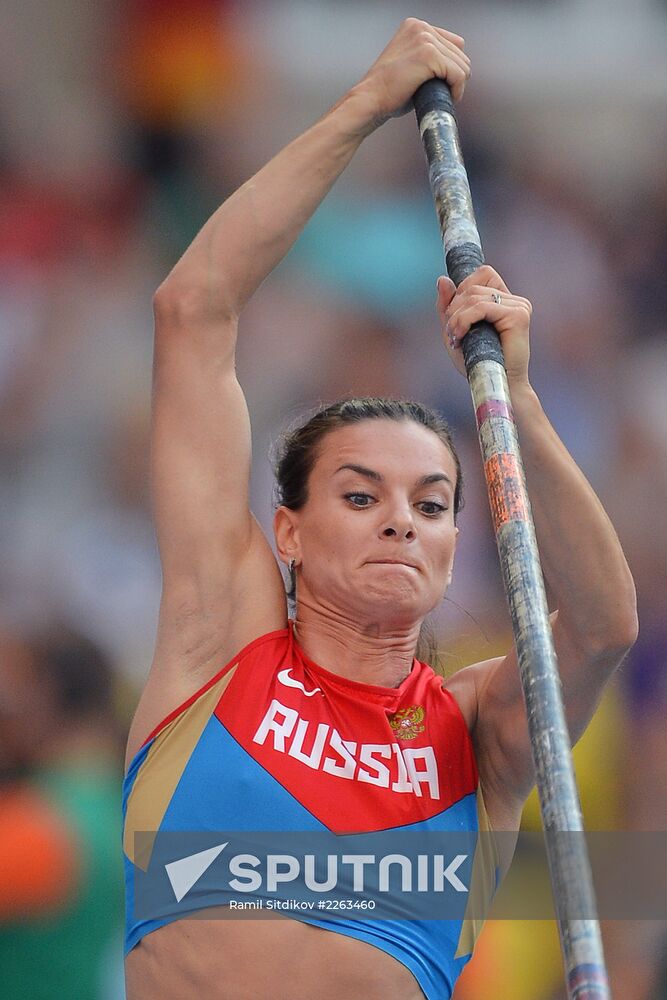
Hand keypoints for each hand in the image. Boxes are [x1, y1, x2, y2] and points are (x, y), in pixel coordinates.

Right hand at [355, 18, 469, 127]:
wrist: (371, 100)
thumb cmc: (386, 90)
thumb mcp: (408, 63)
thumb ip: (427, 58)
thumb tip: (452, 67)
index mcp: (415, 26)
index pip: (453, 43)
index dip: (452, 66)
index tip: (444, 82)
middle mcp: (421, 27)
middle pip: (460, 52)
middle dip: (455, 76)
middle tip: (443, 92)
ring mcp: (425, 39)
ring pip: (462, 64)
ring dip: (457, 84)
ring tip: (443, 96)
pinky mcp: (430, 55)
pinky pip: (459, 75)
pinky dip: (457, 90)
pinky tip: (448, 97)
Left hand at [436, 266, 532, 387]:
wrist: (496, 386)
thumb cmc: (478, 363)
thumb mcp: (456, 330)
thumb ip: (448, 306)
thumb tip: (442, 279)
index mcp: (504, 300)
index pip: (482, 274)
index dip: (462, 290)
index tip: (453, 316)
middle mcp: (515, 300)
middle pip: (474, 284)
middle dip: (454, 307)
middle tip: (452, 332)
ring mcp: (519, 306)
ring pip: (475, 296)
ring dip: (456, 317)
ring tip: (456, 337)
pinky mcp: (518, 315)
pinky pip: (482, 307)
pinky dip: (464, 320)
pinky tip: (460, 336)